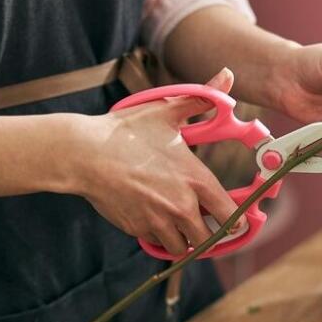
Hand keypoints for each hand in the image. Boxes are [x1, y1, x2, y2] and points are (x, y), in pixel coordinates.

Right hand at [72, 69, 240, 255]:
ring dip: (185, 239)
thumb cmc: (126, 131)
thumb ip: (203, 98)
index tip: (237, 222)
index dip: (237, 222)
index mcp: (196, 179)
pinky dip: (159, 236)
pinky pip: (157, 242)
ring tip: (181, 226)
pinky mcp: (137, 229)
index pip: (230, 216)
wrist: (84, 154)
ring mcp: (158, 220)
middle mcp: (181, 205)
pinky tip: (155, 220)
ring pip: (183, 246)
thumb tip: (228, 75)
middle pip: (209, 238)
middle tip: (206, 224)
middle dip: (209, 233)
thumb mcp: (166, 110)